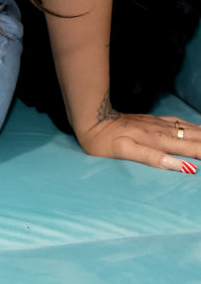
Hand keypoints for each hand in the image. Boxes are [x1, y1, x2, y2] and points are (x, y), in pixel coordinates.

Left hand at [77, 109, 200, 173]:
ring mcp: (156, 124)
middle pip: (192, 138)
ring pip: (186, 129)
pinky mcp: (150, 120)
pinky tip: (193, 127)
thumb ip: (153, 158)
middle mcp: (160, 132)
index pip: (189, 150)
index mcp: (157, 142)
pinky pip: (176, 122)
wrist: (92, 118)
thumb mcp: (125, 151)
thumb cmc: (105, 141)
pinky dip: (190, 126)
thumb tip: (180, 165)